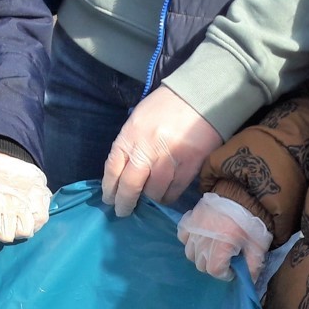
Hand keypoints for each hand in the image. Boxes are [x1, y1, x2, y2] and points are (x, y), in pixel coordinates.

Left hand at [0, 153, 51, 244]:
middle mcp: (11, 202)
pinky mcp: (41, 198)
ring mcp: (28, 201)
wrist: (5, 152)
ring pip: (25, 231)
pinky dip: (33, 223)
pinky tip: (26, 217)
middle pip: (8, 235)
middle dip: (1, 233)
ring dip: (17, 230)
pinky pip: (40, 221)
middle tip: (0, 224)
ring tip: (14, 222)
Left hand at [102, 86, 222, 217]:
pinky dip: (168, 196)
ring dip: (150, 198)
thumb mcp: (139, 119)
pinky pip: (173, 191)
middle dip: (125, 203)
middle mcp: (146, 149)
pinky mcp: (188, 166)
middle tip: (123, 211)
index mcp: (130, 135)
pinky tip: (166, 193)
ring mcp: (168, 159)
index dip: (109, 188)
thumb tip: (122, 172)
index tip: (109, 199)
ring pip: (153, 192)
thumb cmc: (165, 107)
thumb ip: (130, 144)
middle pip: (130, 186)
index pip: (113, 169)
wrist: (200, 97)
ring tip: (150, 198)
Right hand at [178, 192, 270, 280]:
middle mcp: (205, 236)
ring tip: (212, 250)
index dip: (224, 274)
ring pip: (190, 253)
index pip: (214, 270)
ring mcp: (195, 226)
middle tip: (225, 260)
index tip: (232, 269)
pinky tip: (200, 239)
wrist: (246, 192)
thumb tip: (248, 281)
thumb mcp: (259, 246)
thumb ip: (253, 266)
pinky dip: (189, 240)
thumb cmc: (254, 221)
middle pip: (201, 264)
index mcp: (223, 243)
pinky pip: (183, 235)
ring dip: (201, 256)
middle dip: (214, 266)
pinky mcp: (191, 217)